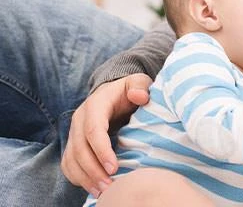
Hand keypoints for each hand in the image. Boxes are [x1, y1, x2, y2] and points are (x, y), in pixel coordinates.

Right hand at [60, 73, 151, 196]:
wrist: (114, 93)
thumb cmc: (130, 90)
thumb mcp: (138, 82)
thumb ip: (140, 86)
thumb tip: (140, 96)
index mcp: (95, 105)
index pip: (93, 129)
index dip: (101, 150)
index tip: (114, 168)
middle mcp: (79, 120)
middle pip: (80, 149)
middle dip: (93, 171)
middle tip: (110, 187)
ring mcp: (74, 133)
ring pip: (71, 160)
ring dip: (85, 178)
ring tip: (104, 192)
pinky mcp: (73, 144)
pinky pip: (69, 165)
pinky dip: (79, 178)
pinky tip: (94, 188)